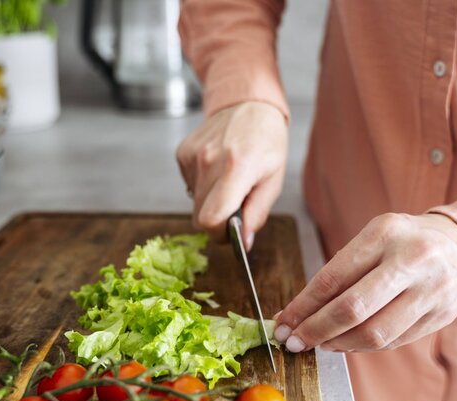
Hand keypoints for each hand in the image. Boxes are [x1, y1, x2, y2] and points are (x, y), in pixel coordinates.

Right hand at [176, 101, 287, 249]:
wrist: (247, 103)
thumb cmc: (266, 141)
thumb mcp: (274, 180)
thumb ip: (257, 214)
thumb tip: (243, 242)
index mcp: (236, 168)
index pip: (211, 218)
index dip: (219, 234)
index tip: (230, 232)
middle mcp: (209, 161)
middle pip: (199, 216)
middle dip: (216, 220)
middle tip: (233, 208)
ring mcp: (192, 156)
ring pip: (194, 202)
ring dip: (210, 201)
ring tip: (228, 181)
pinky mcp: (182, 153)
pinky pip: (189, 185)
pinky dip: (202, 185)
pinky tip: (216, 169)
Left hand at [274, 213, 456, 351]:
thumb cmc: (402, 242)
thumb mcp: (371, 239)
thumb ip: (336, 273)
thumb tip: (294, 313)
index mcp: (384, 235)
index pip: (332, 278)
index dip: (302, 306)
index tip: (282, 322)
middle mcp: (411, 261)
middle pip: (352, 309)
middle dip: (315, 330)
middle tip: (294, 342)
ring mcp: (430, 291)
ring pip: (374, 333)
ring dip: (338, 343)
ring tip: (319, 343)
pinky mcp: (441, 316)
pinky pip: (392, 341)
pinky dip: (361, 346)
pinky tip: (345, 342)